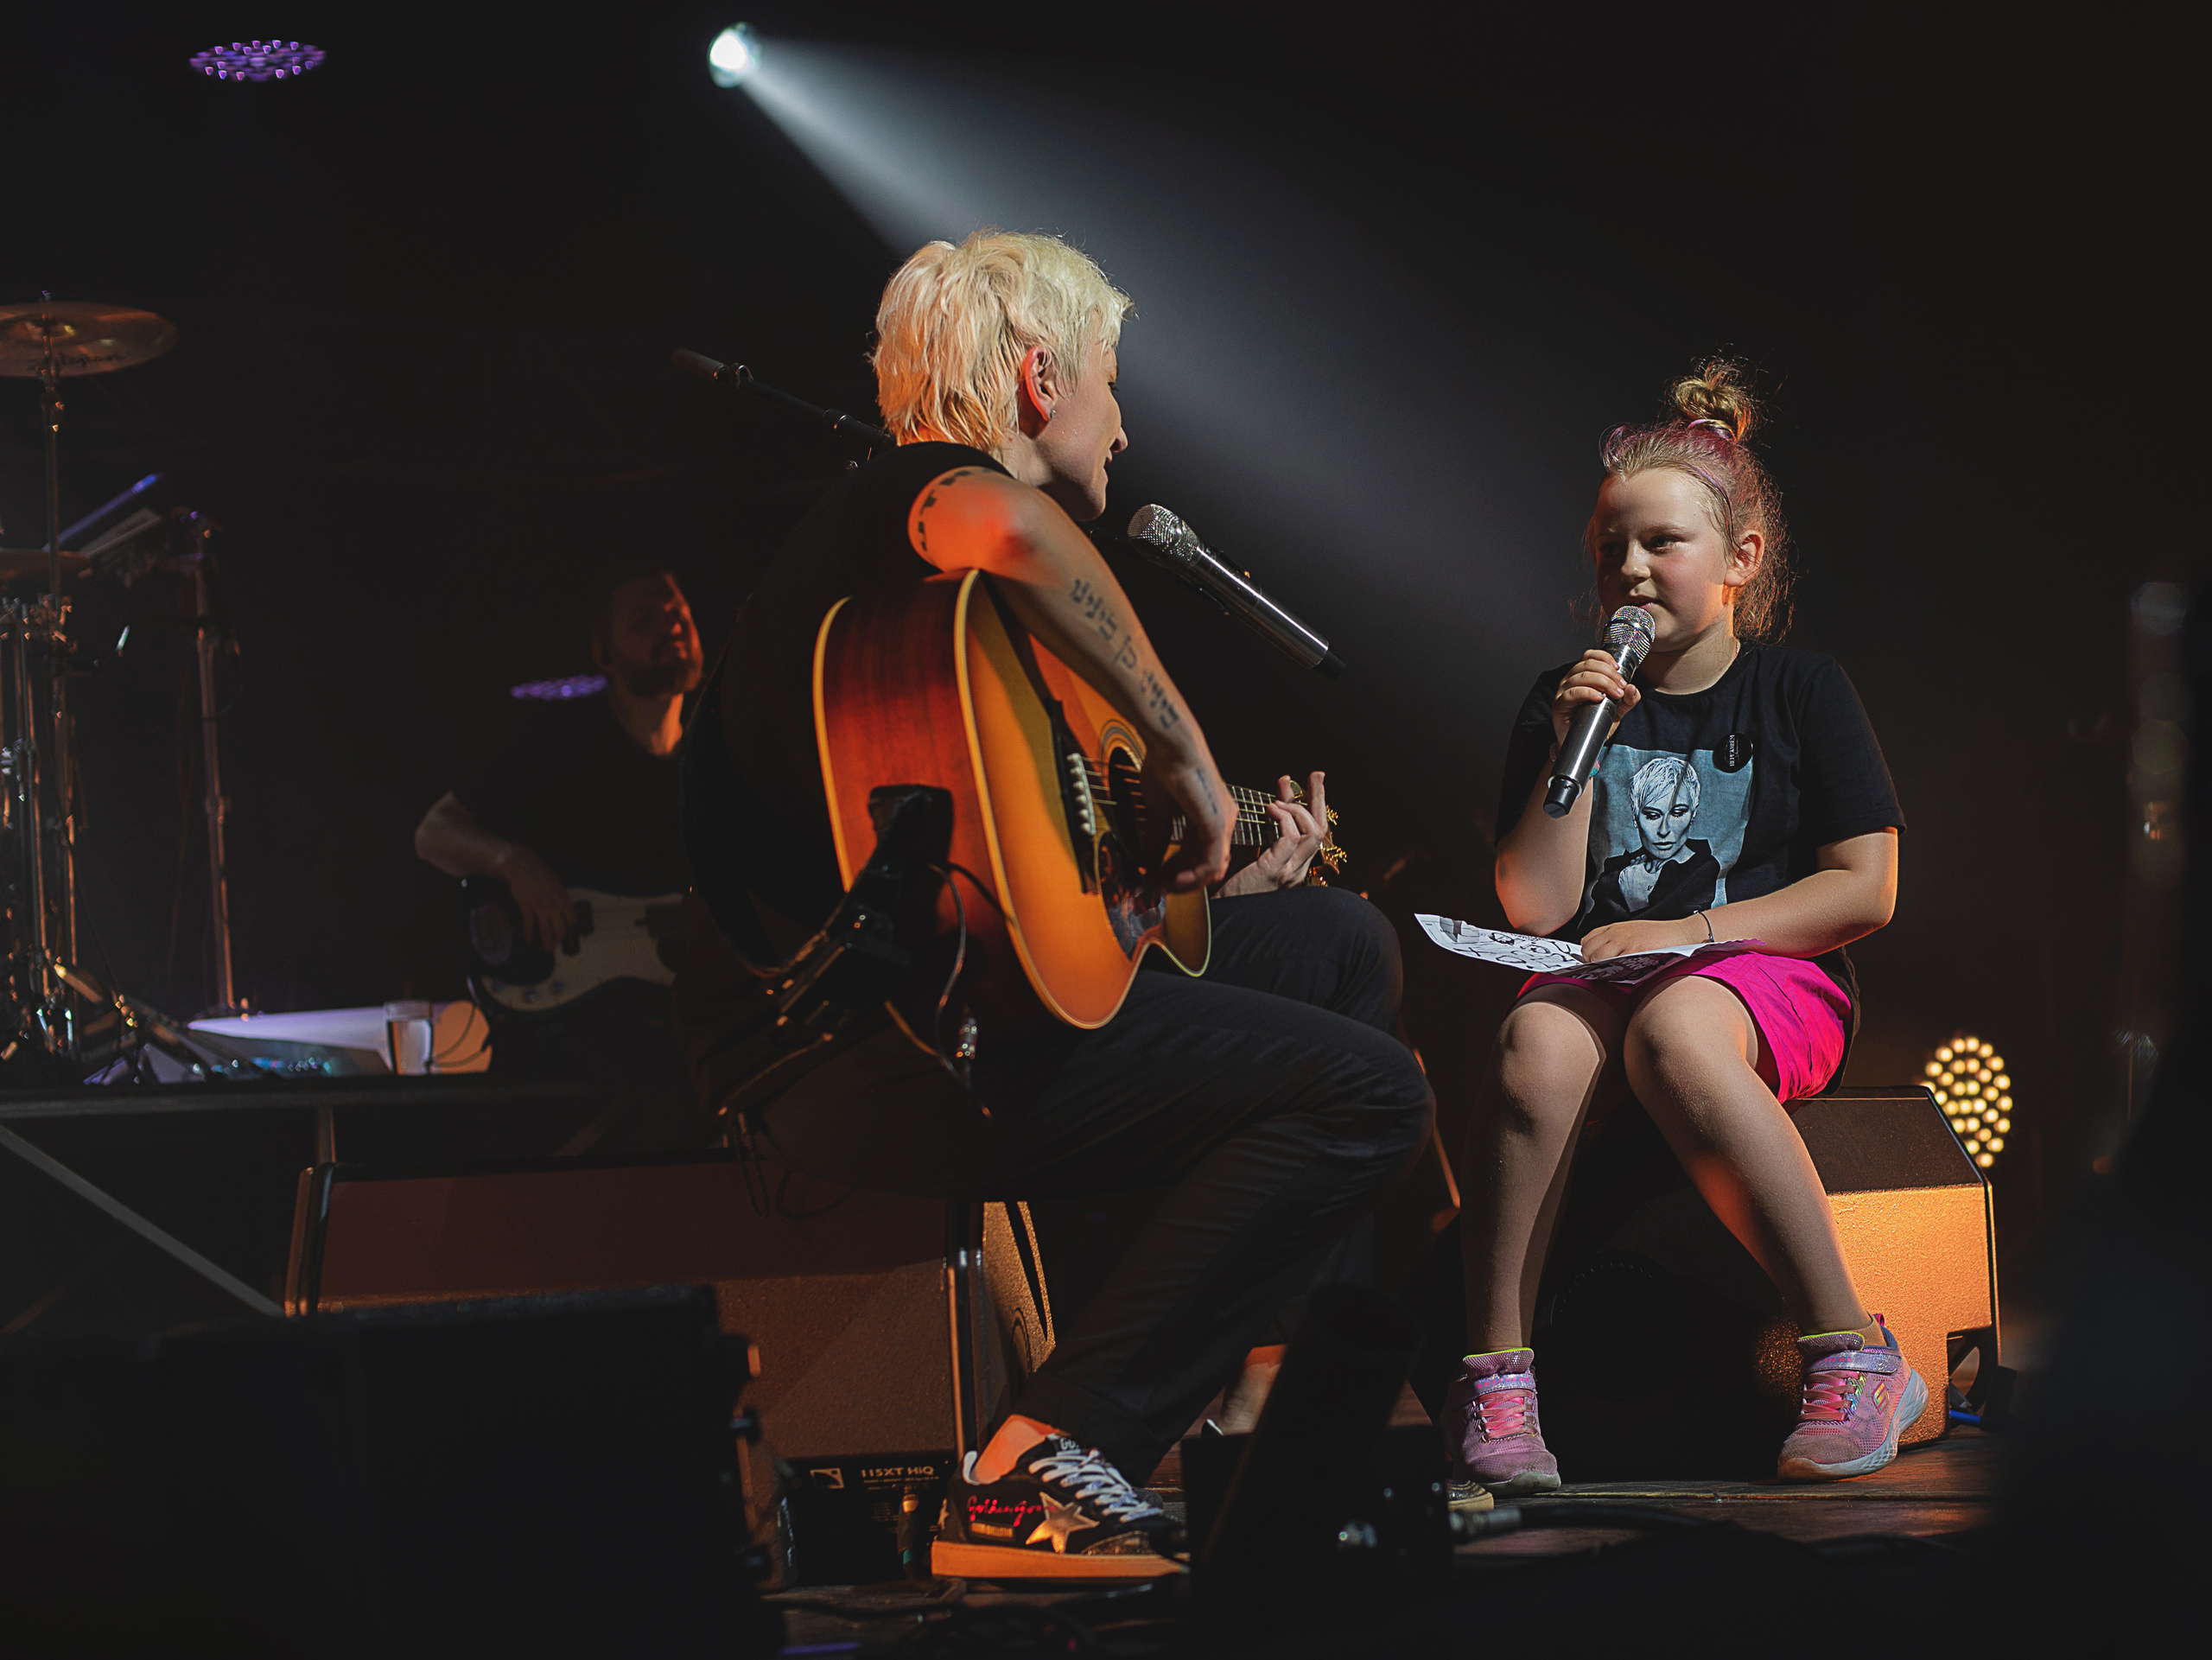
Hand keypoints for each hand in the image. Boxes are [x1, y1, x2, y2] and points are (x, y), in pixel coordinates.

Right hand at [492, 842, 575, 949]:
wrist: (523, 867)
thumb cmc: (540, 874)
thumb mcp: (557, 884)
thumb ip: (561, 897)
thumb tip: (564, 908)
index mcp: (562, 899)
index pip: (572, 919)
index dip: (570, 927)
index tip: (568, 931)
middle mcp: (553, 905)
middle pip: (560, 928)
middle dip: (559, 939)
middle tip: (557, 944)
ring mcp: (540, 907)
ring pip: (546, 929)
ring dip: (547, 942)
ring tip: (547, 949)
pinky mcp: (527, 907)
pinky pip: (529, 924)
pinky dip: (529, 933)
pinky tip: (529, 939)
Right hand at [1144, 747, 1233, 894]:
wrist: (1171, 747)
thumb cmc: (1165, 767)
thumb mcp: (1158, 813)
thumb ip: (1157, 839)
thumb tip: (1147, 863)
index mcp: (1209, 816)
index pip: (1197, 854)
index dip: (1175, 871)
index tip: (1154, 879)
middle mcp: (1221, 820)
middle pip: (1205, 864)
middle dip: (1178, 880)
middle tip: (1155, 889)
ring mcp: (1223, 823)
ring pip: (1211, 867)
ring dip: (1186, 882)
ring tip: (1162, 886)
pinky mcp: (1218, 824)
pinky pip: (1211, 861)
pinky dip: (1194, 875)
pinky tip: (1174, 880)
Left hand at [1219, 771, 1328, 896]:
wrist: (1221, 917)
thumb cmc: (1231, 890)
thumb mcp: (1254, 858)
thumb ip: (1267, 839)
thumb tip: (1271, 810)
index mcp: (1295, 868)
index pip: (1315, 833)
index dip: (1313, 806)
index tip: (1307, 785)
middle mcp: (1298, 871)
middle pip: (1322, 829)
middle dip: (1319, 798)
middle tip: (1316, 775)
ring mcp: (1289, 872)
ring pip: (1313, 832)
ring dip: (1297, 808)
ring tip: (1278, 800)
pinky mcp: (1275, 871)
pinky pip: (1291, 837)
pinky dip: (1284, 818)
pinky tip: (1271, 809)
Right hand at [1551, 647, 1641, 746]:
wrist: (1583, 743)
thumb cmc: (1595, 723)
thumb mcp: (1617, 710)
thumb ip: (1627, 700)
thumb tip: (1632, 688)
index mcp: (1581, 675)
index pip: (1589, 656)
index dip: (1604, 657)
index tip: (1618, 669)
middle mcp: (1570, 679)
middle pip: (1588, 665)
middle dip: (1609, 674)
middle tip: (1621, 686)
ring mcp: (1563, 691)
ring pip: (1582, 676)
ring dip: (1603, 682)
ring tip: (1615, 694)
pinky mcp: (1559, 704)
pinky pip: (1572, 693)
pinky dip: (1588, 692)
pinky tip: (1599, 698)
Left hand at [1580, 916, 1704, 961]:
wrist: (1681, 935)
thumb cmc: (1660, 936)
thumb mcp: (1633, 933)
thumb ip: (1616, 941)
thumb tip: (1600, 958)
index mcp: (1615, 927)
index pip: (1588, 939)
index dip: (1588, 952)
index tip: (1593, 961)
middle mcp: (1616, 932)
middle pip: (1588, 950)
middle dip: (1591, 962)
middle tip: (1602, 970)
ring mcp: (1623, 941)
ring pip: (1596, 957)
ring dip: (1600, 968)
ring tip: (1611, 973)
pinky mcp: (1633, 950)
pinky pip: (1613, 962)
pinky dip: (1613, 970)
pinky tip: (1621, 974)